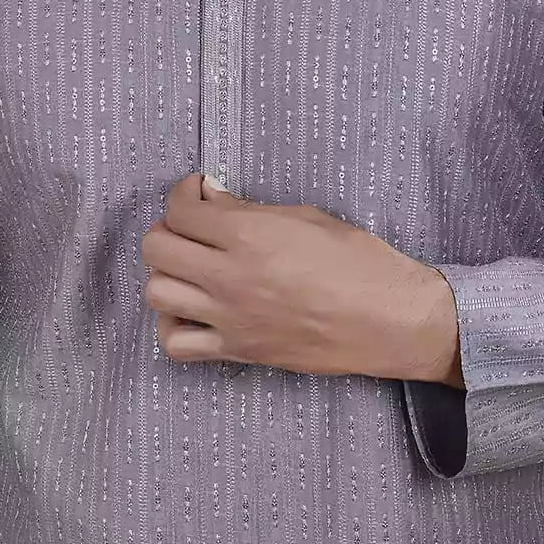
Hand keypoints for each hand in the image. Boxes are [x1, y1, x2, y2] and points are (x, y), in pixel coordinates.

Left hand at [139, 172, 456, 380]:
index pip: (179, 210)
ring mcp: (228, 319)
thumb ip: (249, 210)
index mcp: (246, 236)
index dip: (183, 193)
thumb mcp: (305, 216)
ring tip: (191, 267)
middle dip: (168, 228)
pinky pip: (176, 345)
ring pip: (156, 294)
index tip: (200, 192)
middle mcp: (227, 278)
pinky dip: (173, 325)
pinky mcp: (237, 351)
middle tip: (194, 226)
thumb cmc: (357, 259)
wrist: (387, 319)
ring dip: (166, 273)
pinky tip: (192, 310)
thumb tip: (211, 200)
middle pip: (156, 249)